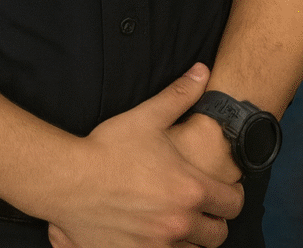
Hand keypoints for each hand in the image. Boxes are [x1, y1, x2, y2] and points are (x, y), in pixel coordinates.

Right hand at [46, 65, 243, 247]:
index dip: (233, 195)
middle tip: (203, 208)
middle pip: (219, 234)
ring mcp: (159, 246)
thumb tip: (203, 71)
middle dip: (215, 220)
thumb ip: (179, 95)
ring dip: (192, 238)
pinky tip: (157, 235)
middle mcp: (180, 223)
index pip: (233, 204)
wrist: (69, 180)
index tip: (224, 189)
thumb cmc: (109, 148)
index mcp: (189, 189)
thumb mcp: (146, 117)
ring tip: (180, 221)